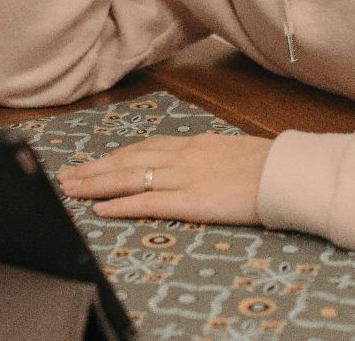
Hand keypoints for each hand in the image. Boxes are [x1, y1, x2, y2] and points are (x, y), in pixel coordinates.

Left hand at [54, 133, 272, 224]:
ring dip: (96, 184)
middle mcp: (182, 156)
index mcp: (193, 143)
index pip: (143, 148)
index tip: (92, 162)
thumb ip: (209, 154)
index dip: (114, 156)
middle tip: (66, 176)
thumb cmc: (269, 164)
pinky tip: (101, 209)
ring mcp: (184, 177)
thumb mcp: (232, 150)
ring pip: (129, 178)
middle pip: (127, 160)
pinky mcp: (191, 201)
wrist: (288, 173)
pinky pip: (148, 203)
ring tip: (72, 190)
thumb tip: (199, 161)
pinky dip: (121, 205)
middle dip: (94, 169)